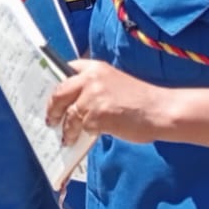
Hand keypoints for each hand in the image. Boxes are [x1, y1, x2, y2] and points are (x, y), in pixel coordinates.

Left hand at [45, 59, 167, 145]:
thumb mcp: (114, 83)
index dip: (54, 81)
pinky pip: (81, 127)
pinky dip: (79, 136)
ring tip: (66, 137)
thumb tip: (72, 103)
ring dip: (65, 128)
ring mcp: (93, 97)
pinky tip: (80, 140)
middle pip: (59, 93)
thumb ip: (93, 88)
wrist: (159, 110)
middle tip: (50, 119)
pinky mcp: (96, 115)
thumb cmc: (140, 100)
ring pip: (69, 114)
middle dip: (52, 108)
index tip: (48, 94)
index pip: (66, 69)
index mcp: (95, 68)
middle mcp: (91, 79)